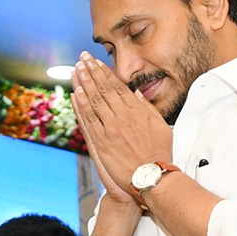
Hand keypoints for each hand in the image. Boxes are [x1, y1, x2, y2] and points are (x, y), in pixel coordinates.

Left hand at [72, 52, 172, 199]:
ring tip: (77, 69)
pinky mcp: (102, 142)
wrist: (151, 177)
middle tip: (82, 58)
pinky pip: (89, 120)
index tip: (97, 62)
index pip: (118, 87)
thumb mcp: (161, 126)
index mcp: (137, 111)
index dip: (106, 73)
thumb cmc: (158, 154)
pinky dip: (81, 105)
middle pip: (104, 90)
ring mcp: (111, 129)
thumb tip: (136, 94)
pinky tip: (75, 93)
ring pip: (95, 101)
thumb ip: (147, 108)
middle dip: (92, 72)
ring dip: (84, 83)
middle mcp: (123, 117)